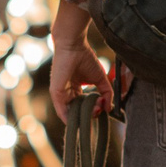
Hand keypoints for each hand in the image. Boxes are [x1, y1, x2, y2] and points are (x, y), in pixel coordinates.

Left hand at [48, 0, 108, 115]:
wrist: (73, 46)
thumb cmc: (85, 58)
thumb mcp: (100, 79)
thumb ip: (107, 93)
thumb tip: (109, 108)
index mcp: (75, 89)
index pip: (84, 106)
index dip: (95, 109)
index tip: (104, 104)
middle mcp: (67, 93)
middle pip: (79, 112)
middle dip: (91, 113)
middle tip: (100, 108)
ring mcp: (61, 94)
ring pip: (72, 114)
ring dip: (84, 116)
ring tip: (95, 110)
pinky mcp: (56, 93)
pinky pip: (62, 112)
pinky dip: (71, 119)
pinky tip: (81, 120)